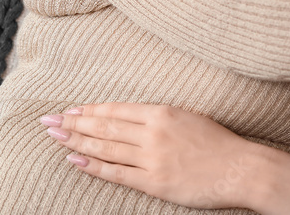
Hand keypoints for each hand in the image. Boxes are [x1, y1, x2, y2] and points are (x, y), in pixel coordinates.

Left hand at [41, 103, 260, 209]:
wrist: (241, 168)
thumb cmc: (219, 143)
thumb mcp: (188, 117)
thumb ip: (160, 117)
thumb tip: (132, 119)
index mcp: (162, 112)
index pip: (116, 110)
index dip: (90, 110)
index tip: (70, 109)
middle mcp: (153, 132)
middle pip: (105, 126)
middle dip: (73, 123)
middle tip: (48, 121)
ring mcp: (152, 157)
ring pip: (106, 147)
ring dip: (77, 140)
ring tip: (55, 137)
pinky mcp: (155, 181)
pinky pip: (117, 173)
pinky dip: (93, 166)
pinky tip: (75, 160)